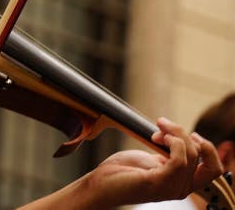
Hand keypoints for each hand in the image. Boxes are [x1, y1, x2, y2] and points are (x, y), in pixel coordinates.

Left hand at [19, 118, 222, 209]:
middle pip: (204, 157)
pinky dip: (172, 142)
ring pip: (191, 154)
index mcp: (182, 182)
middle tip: (162, 125)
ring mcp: (172, 188)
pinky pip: (179, 160)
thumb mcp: (151, 159)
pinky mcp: (159, 184)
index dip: (207, 147)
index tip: (184, 133)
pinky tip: (156, 138)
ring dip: (174, 133)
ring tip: (155, 130)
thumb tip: (178, 137)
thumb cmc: (122, 171)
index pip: (214, 168)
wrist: (100, 184)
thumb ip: (169, 153)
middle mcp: (182, 188)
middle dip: (186, 134)